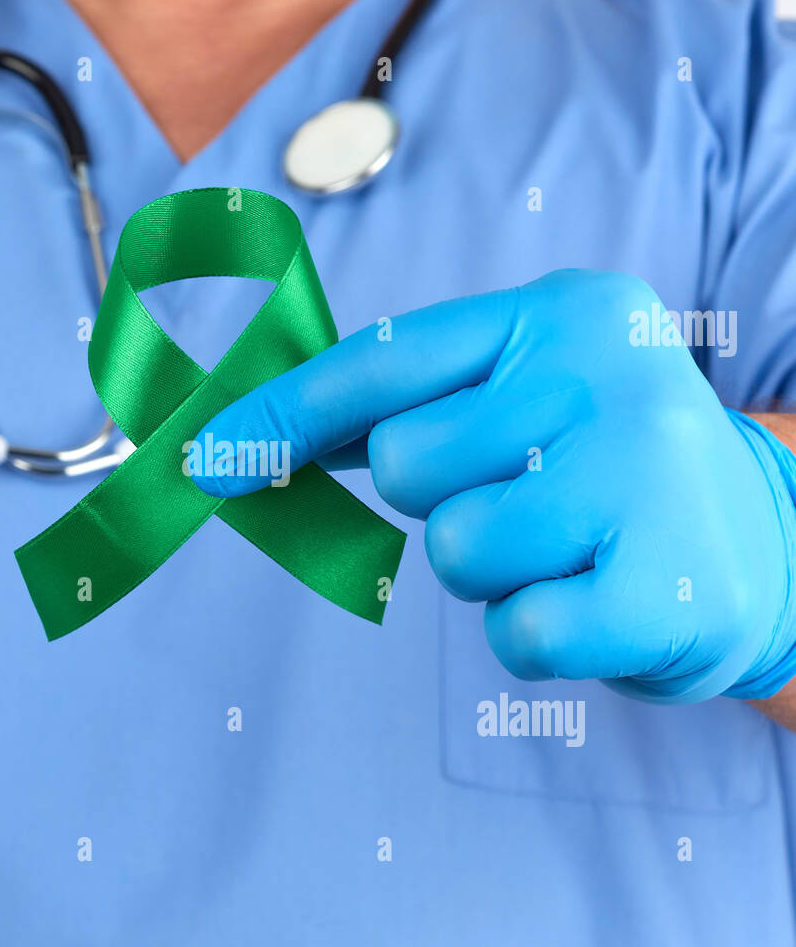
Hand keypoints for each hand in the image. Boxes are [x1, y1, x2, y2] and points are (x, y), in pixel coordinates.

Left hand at [191, 270, 795, 702]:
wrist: (765, 548)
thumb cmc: (607, 471)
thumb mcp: (529, 399)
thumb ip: (412, 407)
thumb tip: (256, 436)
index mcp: (563, 312)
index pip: (389, 360)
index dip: (286, 412)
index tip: (207, 458)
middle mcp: (606, 374)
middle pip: (408, 465)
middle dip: (447, 501)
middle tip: (533, 500)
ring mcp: (642, 476)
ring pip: (454, 550)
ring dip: (494, 572)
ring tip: (571, 550)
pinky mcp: (665, 587)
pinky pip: (518, 631)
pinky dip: (538, 634)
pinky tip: (600, 602)